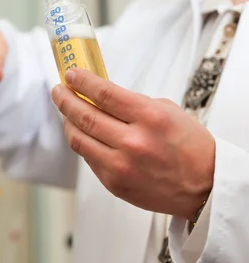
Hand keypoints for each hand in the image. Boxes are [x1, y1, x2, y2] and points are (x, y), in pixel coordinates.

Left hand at [51, 69, 214, 220]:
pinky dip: (82, 142)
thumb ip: (133, 103)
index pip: (104, 93)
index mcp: (149, 118)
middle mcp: (133, 142)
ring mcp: (121, 166)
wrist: (204, 187)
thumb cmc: (190, 147)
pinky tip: (81, 133)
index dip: (82, 82)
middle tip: (58, 90)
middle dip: (66, 99)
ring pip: (79, 139)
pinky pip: (88, 158)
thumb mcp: (167, 111)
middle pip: (85, 115)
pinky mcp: (115, 183)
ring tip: (65, 111)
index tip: (71, 75)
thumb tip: (101, 95)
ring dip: (67, 121)